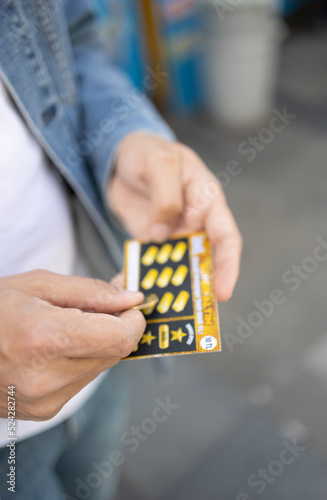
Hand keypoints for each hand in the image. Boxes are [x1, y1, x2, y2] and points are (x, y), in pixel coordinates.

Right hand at [0, 270, 144, 419]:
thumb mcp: (39, 285)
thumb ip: (92, 292)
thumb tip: (132, 299)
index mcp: (43, 337)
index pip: (119, 338)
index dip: (134, 320)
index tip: (131, 306)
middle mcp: (44, 377)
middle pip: (114, 354)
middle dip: (114, 328)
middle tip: (97, 309)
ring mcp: (42, 401)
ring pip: (100, 368)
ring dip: (96, 345)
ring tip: (64, 327)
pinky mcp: (41, 411)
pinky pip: (81, 382)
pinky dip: (79, 362)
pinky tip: (54, 348)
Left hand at [108, 132, 241, 300]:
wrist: (119, 156)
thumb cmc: (148, 151)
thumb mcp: (159, 163)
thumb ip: (165, 197)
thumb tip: (162, 235)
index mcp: (207, 201)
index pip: (225, 237)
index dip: (227, 266)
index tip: (222, 292)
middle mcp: (194, 222)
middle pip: (203, 260)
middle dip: (197, 287)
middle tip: (188, 313)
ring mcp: (171, 234)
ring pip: (175, 266)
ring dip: (166, 286)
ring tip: (152, 304)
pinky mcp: (150, 240)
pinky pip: (149, 261)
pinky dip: (139, 275)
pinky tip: (125, 285)